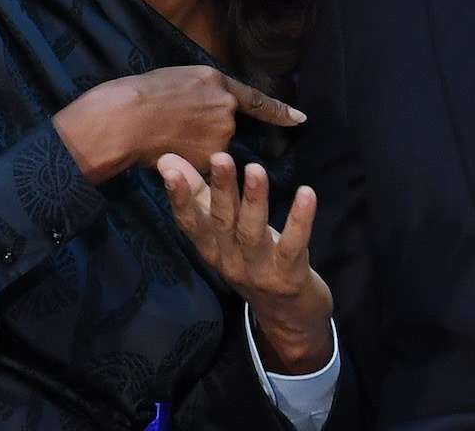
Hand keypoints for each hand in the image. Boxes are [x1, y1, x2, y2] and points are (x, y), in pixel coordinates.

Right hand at [53, 66, 304, 182]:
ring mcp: (220, 135)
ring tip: (167, 135)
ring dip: (196, 146)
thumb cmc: (141, 93)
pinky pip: (203, 164)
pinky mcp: (209, 159)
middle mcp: (226, 108)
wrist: (126, 118)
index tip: (300, 119)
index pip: (256, 99)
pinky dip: (190, 161)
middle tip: (175, 123)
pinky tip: (169, 149)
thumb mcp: (178, 78)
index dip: (279, 110)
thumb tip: (208, 103)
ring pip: (214, 147)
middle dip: (206, 129)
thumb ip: (202, 90)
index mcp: (217, 82)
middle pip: (225, 125)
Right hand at [158, 151, 333, 373]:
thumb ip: (199, 195)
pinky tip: (306, 193)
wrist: (289, 318)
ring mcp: (259, 272)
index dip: (179, 198)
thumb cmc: (254, 261)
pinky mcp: (289, 277)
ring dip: (254, 201)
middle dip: (220, 189)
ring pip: (253, 234)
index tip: (169, 169)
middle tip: (220, 157)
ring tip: (255, 170)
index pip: (190, 223)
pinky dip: (299, 220)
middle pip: (222, 223)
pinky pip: (293, 245)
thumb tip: (168, 158)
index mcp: (212, 250)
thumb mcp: (224, 233)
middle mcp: (230, 262)